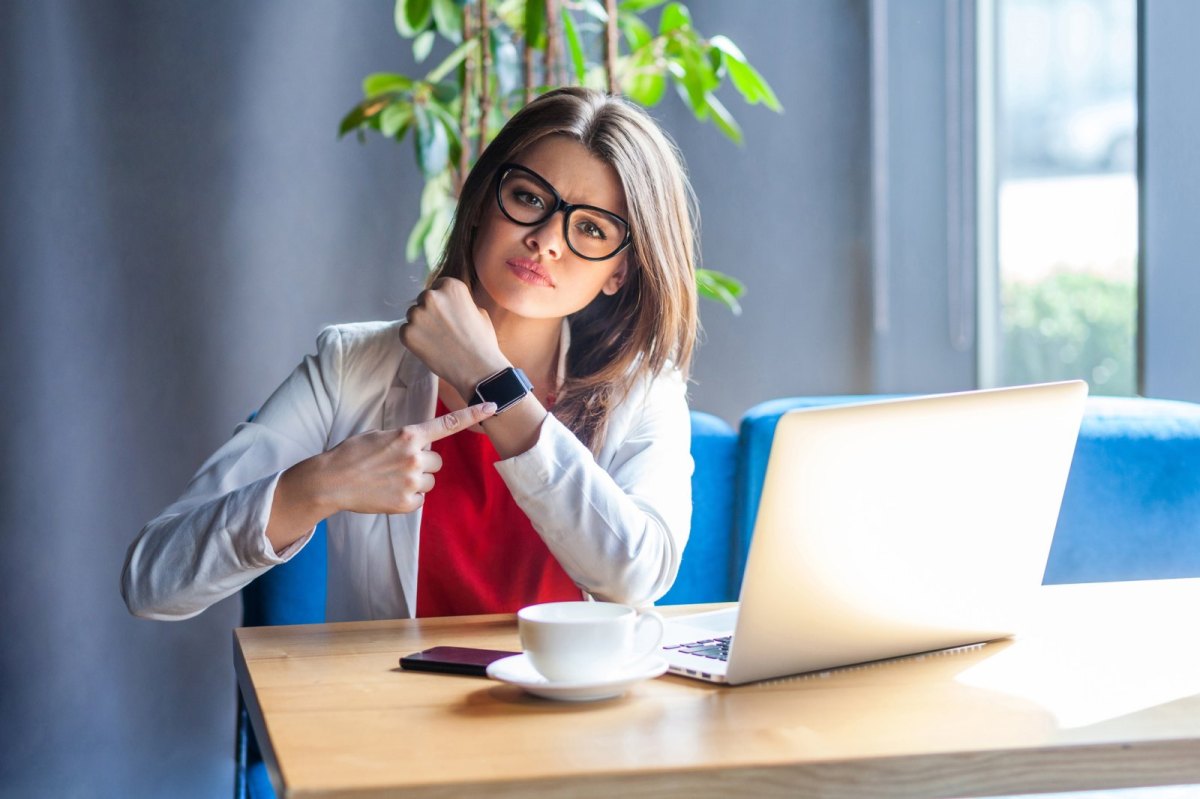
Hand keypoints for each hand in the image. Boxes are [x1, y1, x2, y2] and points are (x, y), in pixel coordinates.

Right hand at [276, 403, 497, 533]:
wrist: (331, 481)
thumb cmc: (352, 454)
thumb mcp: (380, 435)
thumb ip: (405, 439)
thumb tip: (421, 445)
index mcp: (409, 435)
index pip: (447, 424)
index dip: (472, 415)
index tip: (494, 407)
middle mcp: (415, 457)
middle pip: (438, 460)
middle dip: (423, 462)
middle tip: (398, 465)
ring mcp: (412, 481)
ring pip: (430, 481)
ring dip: (416, 480)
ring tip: (390, 479)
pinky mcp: (408, 503)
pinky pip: (420, 499)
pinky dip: (408, 498)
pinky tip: (388, 492)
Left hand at [399, 278, 508, 397]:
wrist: (478, 369)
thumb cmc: (482, 342)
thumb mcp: (479, 312)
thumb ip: (460, 302)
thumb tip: (448, 303)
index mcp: (451, 286)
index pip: (438, 286)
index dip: (443, 302)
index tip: (448, 314)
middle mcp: (431, 296)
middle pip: (423, 300)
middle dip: (430, 312)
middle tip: (442, 330)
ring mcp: (417, 314)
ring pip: (413, 316)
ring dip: (421, 325)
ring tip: (438, 341)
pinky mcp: (407, 333)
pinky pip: (405, 331)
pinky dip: (414, 339)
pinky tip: (431, 349)